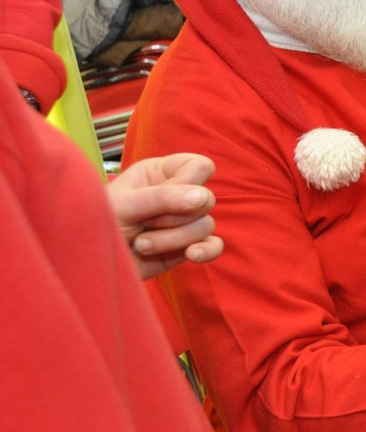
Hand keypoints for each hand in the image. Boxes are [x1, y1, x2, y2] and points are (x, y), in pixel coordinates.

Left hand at [106, 153, 222, 278]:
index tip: (166, 197)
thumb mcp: (125, 205)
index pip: (199, 166)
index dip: (189, 182)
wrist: (86, 264)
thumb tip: (203, 198)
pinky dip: (206, 251)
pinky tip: (191, 255)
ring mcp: (182, 223)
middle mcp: (175, 195)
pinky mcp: (185, 247)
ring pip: (205, 226)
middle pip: (206, 199)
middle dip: (174, 217)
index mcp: (159, 173)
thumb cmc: (96, 225)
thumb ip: (163, 198)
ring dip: (173, 239)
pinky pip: (213, 246)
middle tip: (144, 223)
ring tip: (143, 245)